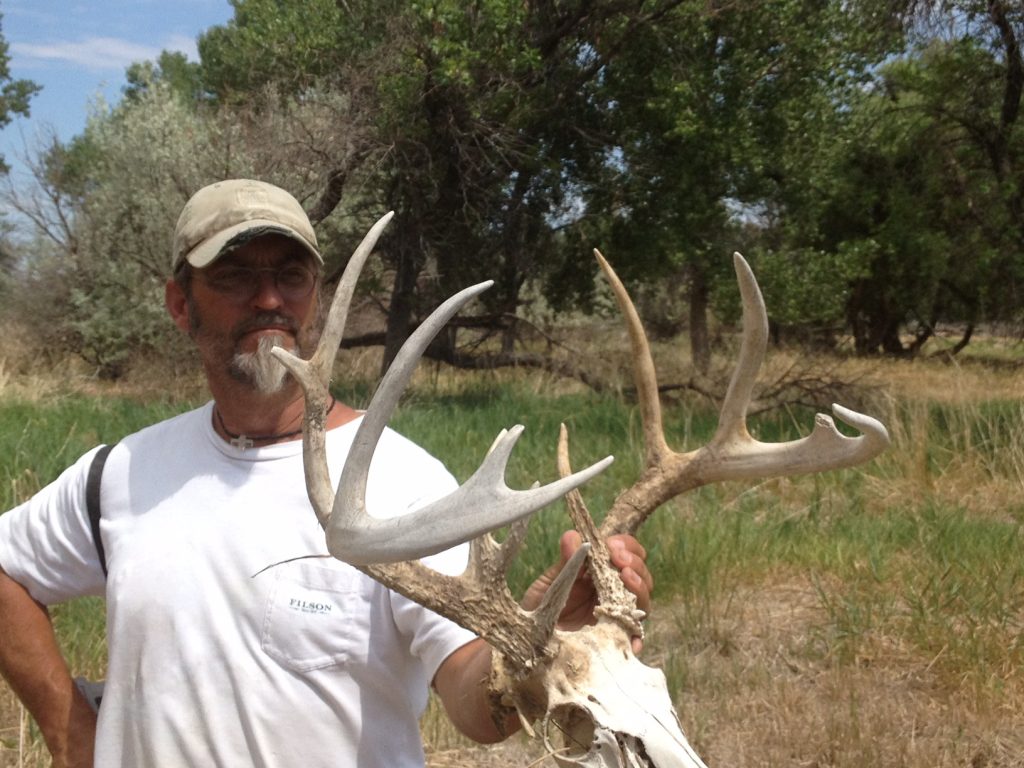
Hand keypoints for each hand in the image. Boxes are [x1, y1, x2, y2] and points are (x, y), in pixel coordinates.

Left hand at [521, 531, 652, 651]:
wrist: (529, 643)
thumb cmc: (539, 609)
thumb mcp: (550, 583)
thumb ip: (565, 562)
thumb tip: (573, 536)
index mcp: (599, 574)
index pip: (624, 554)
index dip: (625, 547)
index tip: (613, 545)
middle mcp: (612, 593)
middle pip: (639, 575)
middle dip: (634, 563)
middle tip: (620, 560)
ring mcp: (615, 616)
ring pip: (642, 601)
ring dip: (640, 586)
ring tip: (626, 577)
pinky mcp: (613, 641)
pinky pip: (633, 639)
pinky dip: (637, 636)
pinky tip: (632, 633)